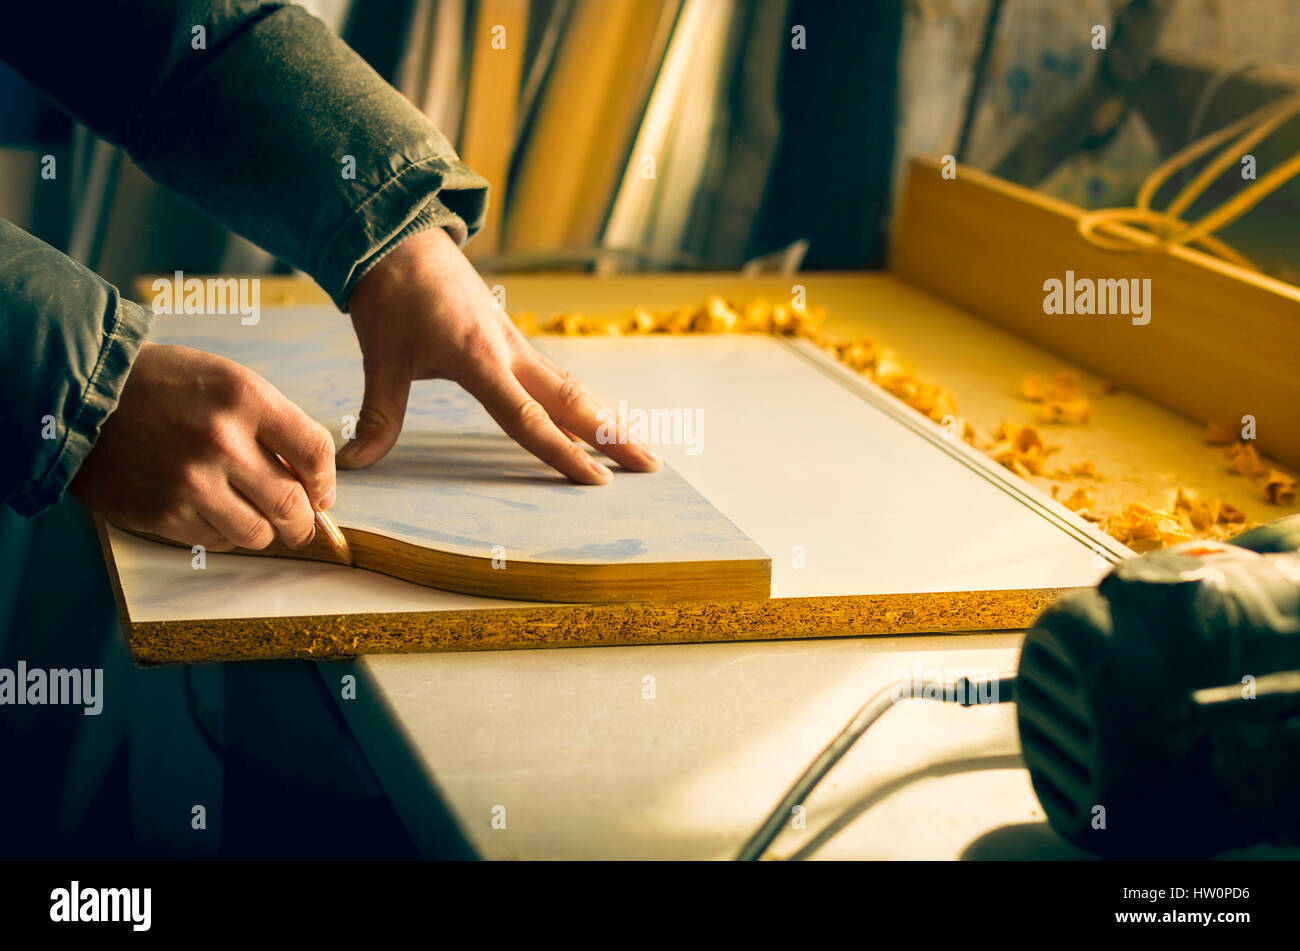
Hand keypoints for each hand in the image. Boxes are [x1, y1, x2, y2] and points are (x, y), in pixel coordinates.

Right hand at [72, 342, 336, 550]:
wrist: (84, 396)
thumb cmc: (165, 386)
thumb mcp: (228, 381)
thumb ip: (274, 426)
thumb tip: (314, 481)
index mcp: (245, 399)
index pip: (316, 453)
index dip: (326, 481)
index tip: (322, 492)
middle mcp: (220, 442)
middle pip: (292, 505)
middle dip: (305, 522)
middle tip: (302, 524)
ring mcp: (189, 482)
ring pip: (257, 534)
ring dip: (267, 533)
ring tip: (259, 520)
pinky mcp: (161, 513)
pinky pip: (215, 541)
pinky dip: (225, 534)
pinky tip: (215, 513)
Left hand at [339, 227, 659, 482]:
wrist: (397, 237)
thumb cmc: (390, 296)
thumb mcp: (380, 357)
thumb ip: (377, 416)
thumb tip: (352, 465)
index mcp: (480, 360)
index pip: (528, 418)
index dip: (563, 452)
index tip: (597, 479)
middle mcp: (509, 351)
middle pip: (573, 400)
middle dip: (614, 435)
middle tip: (651, 464)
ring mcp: (514, 342)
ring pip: (571, 386)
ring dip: (606, 417)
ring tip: (639, 446)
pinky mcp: (509, 336)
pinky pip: (554, 374)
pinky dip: (580, 399)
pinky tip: (591, 416)